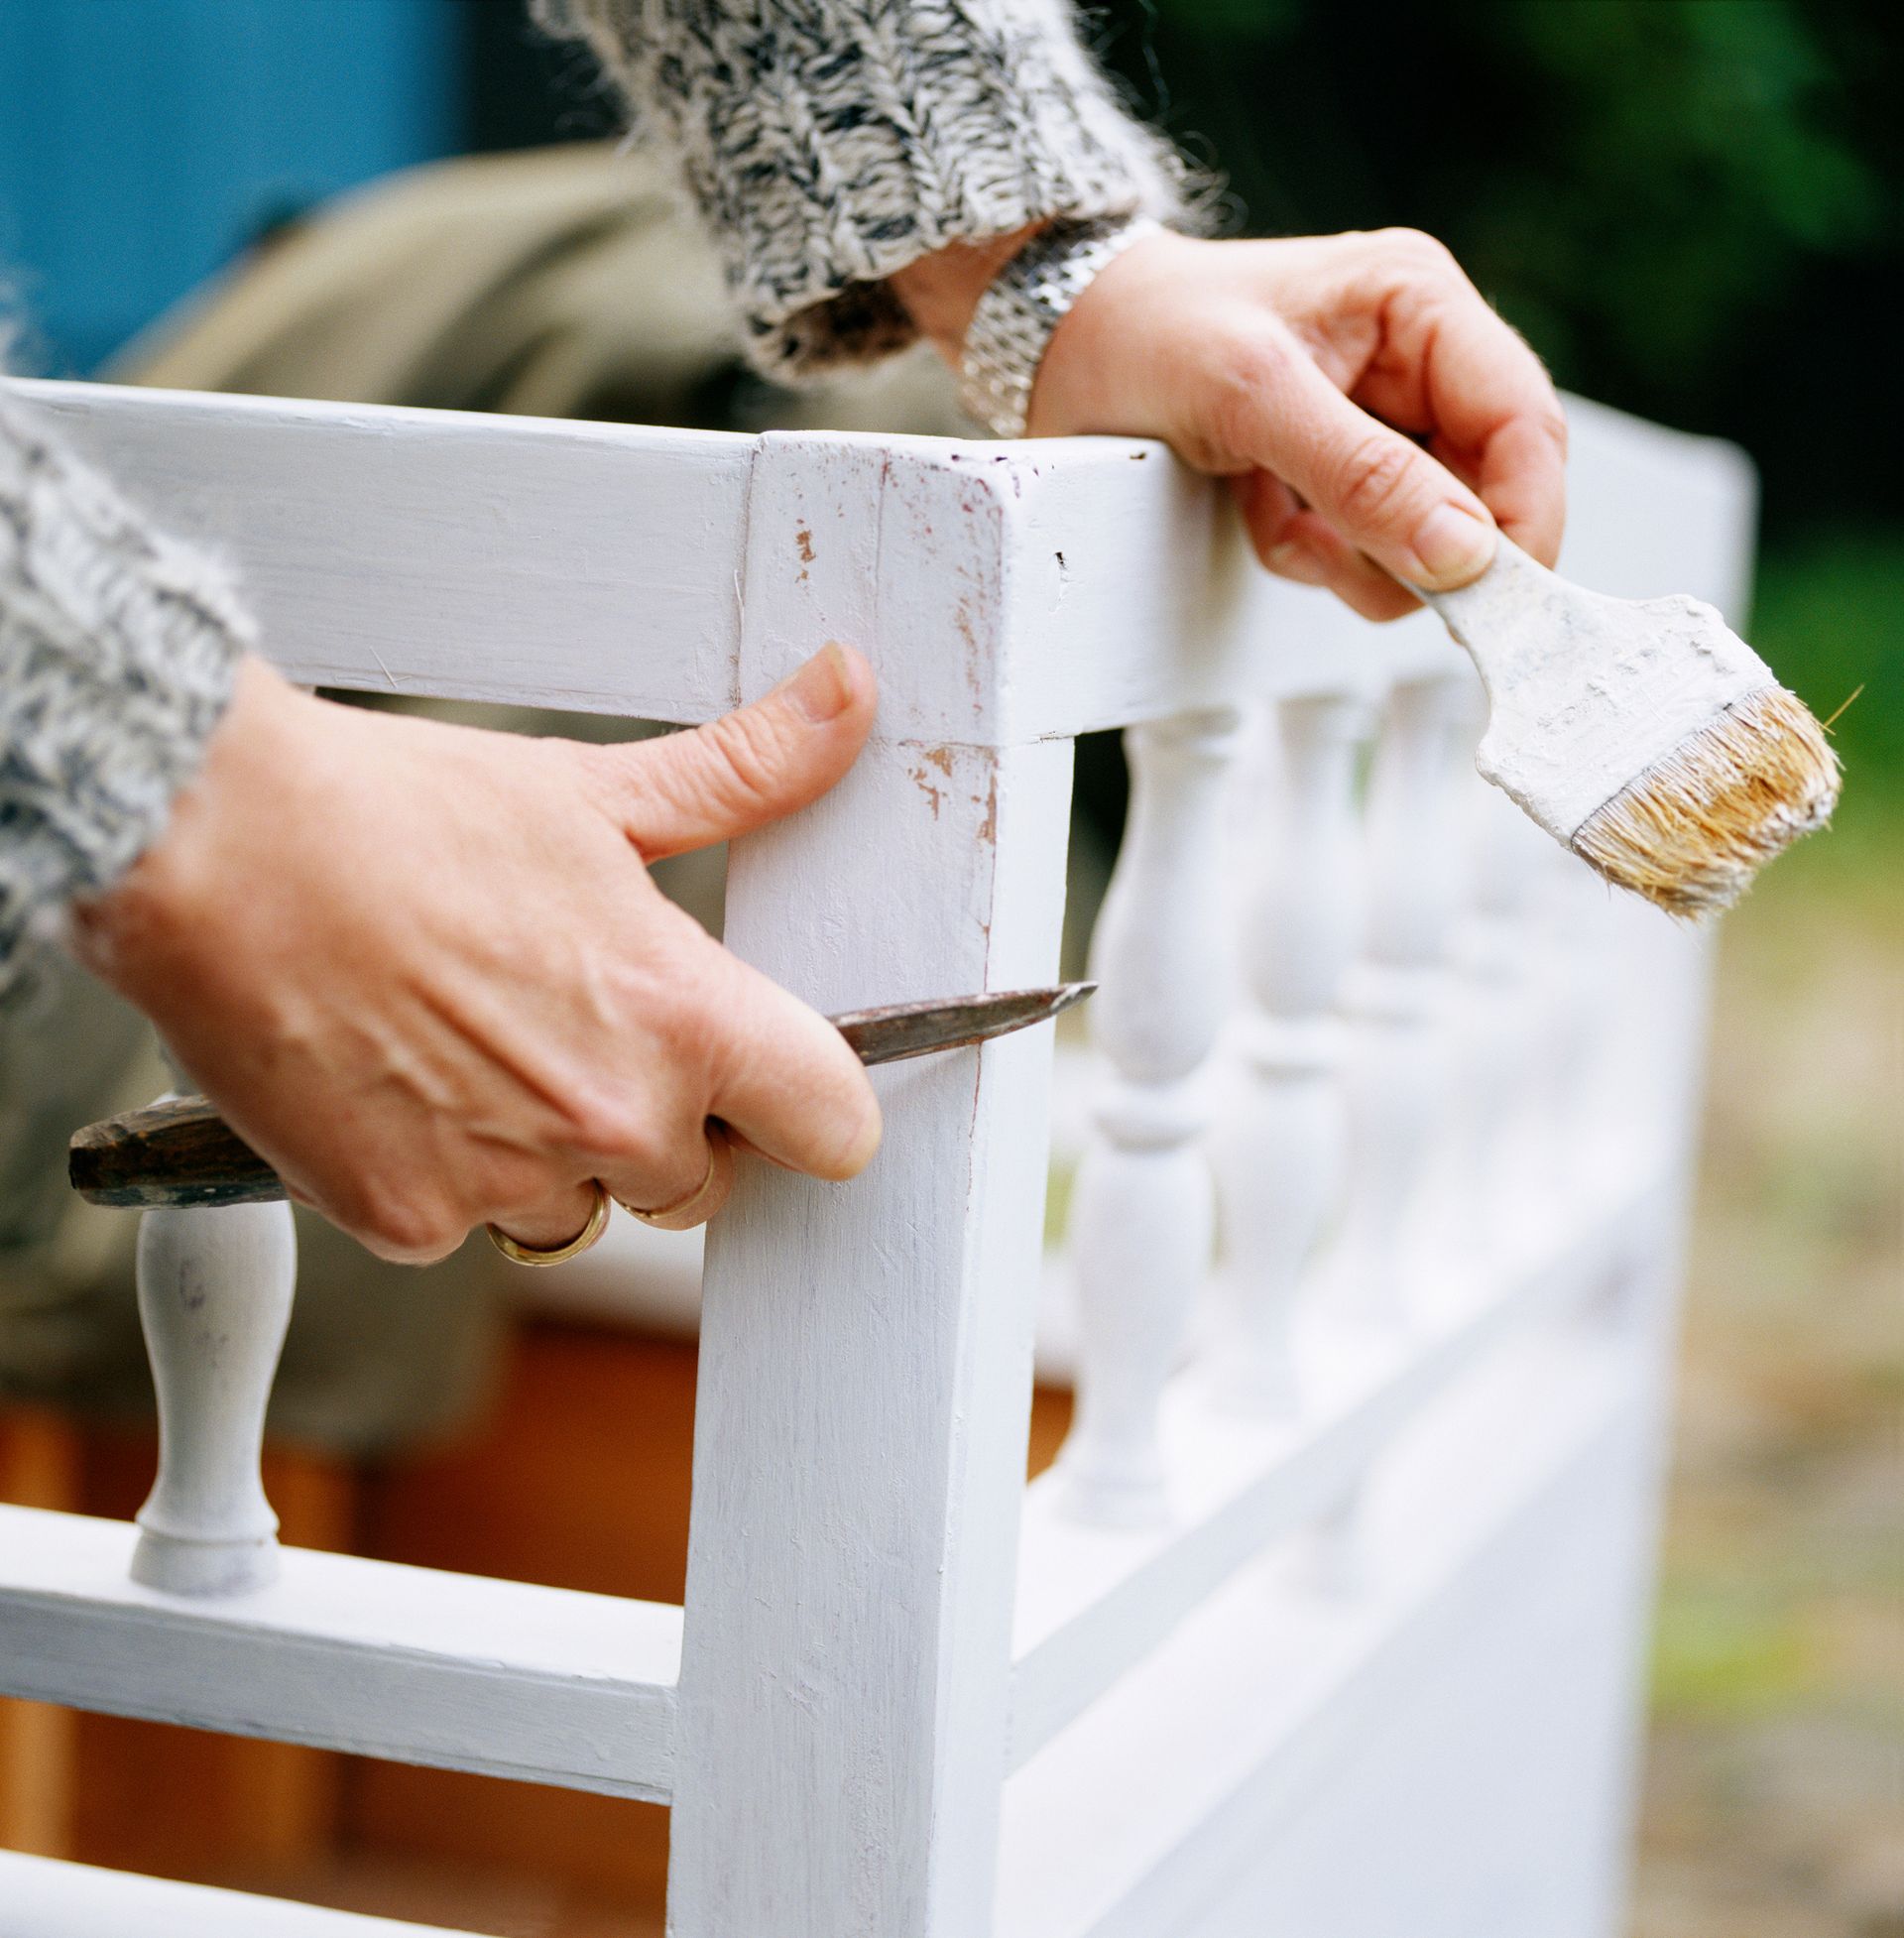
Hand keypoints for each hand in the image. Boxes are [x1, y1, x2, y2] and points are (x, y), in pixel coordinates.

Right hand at [69, 647, 882, 1262]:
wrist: (210, 847)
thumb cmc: (400, 813)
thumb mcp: (594, 792)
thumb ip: (743, 772)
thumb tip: (847, 696)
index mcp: (683, 1016)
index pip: (835, 1127)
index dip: (813, 1106)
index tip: (778, 1084)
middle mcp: (613, 1118)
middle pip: (704, 1184)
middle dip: (666, 1128)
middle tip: (583, 1033)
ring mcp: (509, 1182)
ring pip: (582, 1215)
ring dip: (552, 1162)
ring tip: (479, 1048)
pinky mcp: (408, 1222)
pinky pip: (467, 1226)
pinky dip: (443, 1176)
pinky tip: (400, 1082)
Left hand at [1029, 229, 1565, 617]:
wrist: (1058, 342)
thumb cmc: (1147, 333)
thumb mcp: (1253, 398)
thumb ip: (1364, 476)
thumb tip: (1467, 554)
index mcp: (1423, 304)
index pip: (1526, 424)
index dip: (1524, 519)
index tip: (1488, 596)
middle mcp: (1418, 362)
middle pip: (1485, 494)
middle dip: (1416, 546)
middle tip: (1336, 552)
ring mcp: (1380, 423)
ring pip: (1426, 540)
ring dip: (1353, 558)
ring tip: (1274, 517)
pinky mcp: (1337, 475)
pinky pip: (1363, 553)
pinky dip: (1310, 556)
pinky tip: (1254, 514)